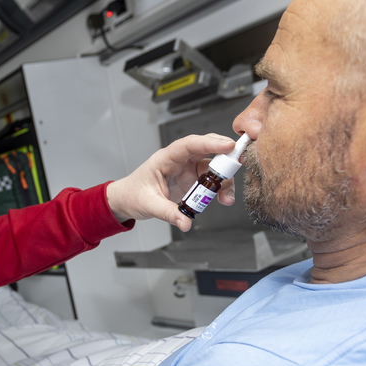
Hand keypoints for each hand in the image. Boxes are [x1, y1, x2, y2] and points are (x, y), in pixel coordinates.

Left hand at [106, 134, 239, 231]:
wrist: (126, 201)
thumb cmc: (132, 195)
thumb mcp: (148, 204)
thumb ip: (168, 213)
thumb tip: (185, 222)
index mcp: (166, 158)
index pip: (189, 144)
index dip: (209, 142)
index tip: (228, 145)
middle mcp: (180, 161)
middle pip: (207, 151)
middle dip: (225, 157)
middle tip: (239, 165)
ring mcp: (187, 170)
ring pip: (213, 169)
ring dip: (224, 181)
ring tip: (226, 198)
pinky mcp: (192, 181)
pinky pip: (211, 182)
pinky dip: (220, 189)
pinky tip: (223, 199)